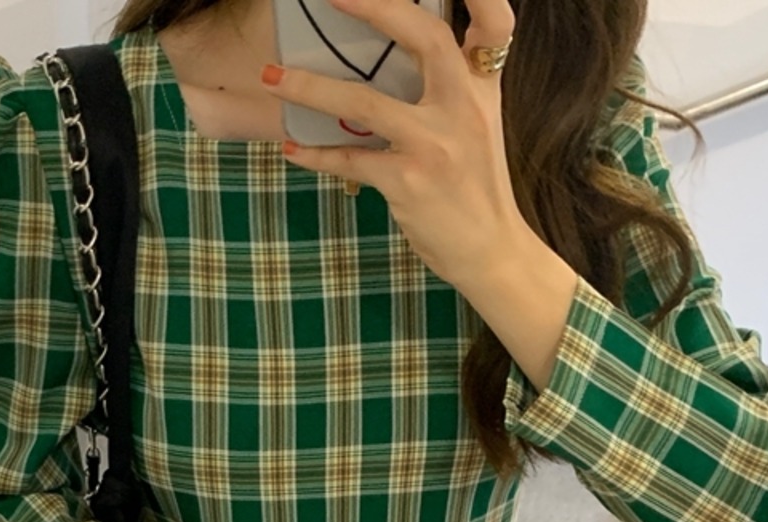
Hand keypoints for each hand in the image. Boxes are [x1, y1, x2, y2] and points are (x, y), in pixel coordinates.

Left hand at [260, 0, 520, 293]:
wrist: (491, 251)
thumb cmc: (477, 190)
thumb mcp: (478, 128)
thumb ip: (450, 89)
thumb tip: (397, 60)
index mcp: (482, 88)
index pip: (496, 23)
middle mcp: (463, 108)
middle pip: (425, 37)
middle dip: (377, 6)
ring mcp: (434, 145)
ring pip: (364, 101)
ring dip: (310, 87)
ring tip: (271, 77)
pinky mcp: (407, 182)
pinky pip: (350, 159)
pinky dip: (315, 154)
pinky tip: (291, 148)